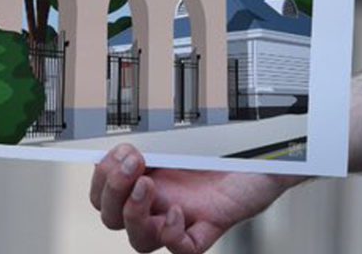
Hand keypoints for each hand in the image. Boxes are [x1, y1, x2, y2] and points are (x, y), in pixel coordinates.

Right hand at [89, 144, 302, 252]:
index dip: (101, 178)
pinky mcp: (207, 229)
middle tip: (134, 165)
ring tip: (151, 186)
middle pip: (112, 217)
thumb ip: (152, 133)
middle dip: (113, 190)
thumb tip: (113, 121)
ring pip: (140, 240)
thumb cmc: (221, 146)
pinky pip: (182, 250)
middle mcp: (157, 202)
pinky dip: (174, 236)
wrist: (261, 157)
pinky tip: (180, 213)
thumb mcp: (181, 134)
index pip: (103, 193)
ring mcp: (180, 219)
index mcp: (145, 176)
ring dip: (135, 214)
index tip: (121, 152)